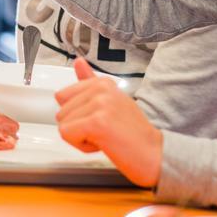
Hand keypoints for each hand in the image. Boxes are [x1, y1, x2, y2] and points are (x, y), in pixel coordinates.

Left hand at [55, 58, 162, 187]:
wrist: (155, 155)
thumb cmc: (133, 134)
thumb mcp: (111, 103)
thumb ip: (90, 84)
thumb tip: (78, 62)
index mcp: (103, 83)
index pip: (63, 96)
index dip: (78, 115)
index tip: (101, 121)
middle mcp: (101, 89)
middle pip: (61, 112)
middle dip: (78, 128)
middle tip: (105, 132)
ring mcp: (100, 104)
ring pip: (63, 124)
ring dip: (80, 138)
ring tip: (106, 137)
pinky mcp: (96, 122)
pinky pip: (66, 134)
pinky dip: (81, 145)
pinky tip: (103, 144)